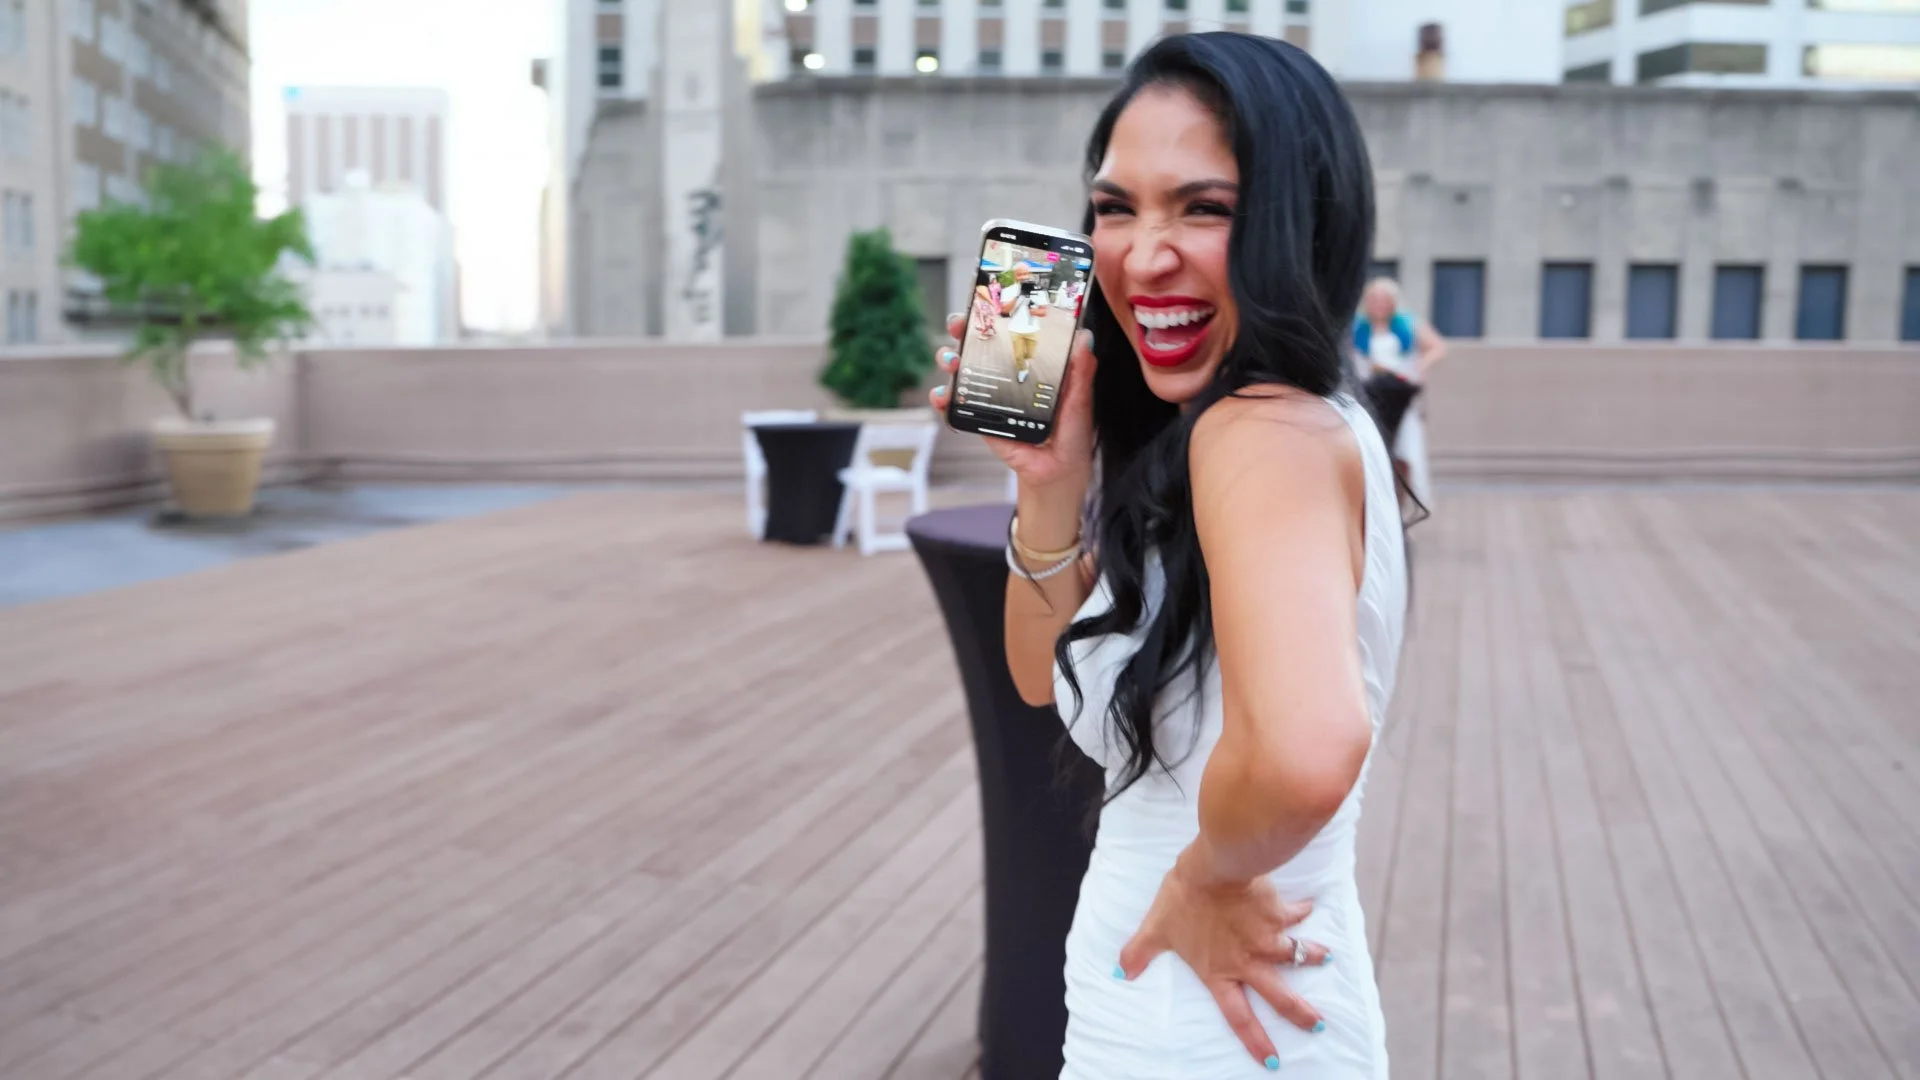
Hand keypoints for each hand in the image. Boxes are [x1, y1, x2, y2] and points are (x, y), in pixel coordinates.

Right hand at [928, 311, 1096, 493]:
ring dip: (948, 359)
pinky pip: (955, 406)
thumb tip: (1085, 337)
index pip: (1007, 329)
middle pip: (977, 343)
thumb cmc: (1071, 432)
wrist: (1058, 471)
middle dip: (962, 329)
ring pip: (959, 369)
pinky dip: (942, 399)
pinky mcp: (978, 419)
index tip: (984, 301)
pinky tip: (942, 397)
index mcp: (1029, 362)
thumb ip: (1081, 370)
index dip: (993, 313)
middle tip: (959, 326)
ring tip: (952, 363)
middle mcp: (1005, 374)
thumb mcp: (1080, 398)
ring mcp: (988, 396)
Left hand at [1117, 851, 1328, 1067]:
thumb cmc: (1184, 899)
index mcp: (1219, 970)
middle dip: (1300, 1014)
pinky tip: (1310, 905)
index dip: (1255, 1040)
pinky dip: (1303, 910)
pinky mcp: (1278, 913)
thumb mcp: (1157, 927)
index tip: (1272, 1061)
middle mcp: (1247, 961)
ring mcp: (1266, 938)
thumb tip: (1121, 969)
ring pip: (1295, 955)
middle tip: (1318, 1026)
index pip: (1237, 1014)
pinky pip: (1294, 914)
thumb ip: (1141, 950)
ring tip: (1325, 958)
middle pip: (1279, 996)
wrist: (1214, 869)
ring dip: (1311, 956)